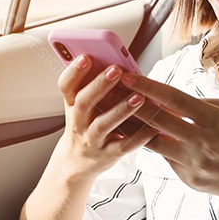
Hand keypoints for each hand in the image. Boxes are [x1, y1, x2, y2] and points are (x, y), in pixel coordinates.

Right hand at [55, 55, 157, 178]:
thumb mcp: (82, 106)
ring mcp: (92, 140)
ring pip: (103, 124)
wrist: (76, 162)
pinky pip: (122, 146)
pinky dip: (138, 137)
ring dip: (121, 110)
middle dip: (99, 85)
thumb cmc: (86, 125)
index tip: (86, 57)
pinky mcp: (107, 155)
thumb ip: (95, 86)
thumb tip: (119, 62)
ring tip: (139, 97)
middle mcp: (78, 122)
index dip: (74, 72)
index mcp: (72, 105)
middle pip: (83, 102)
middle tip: (116, 69)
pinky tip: (152, 127)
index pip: (66, 86)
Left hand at [122, 73, 218, 204]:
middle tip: (108, 89)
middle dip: (130, 103)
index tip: (128, 76)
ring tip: (110, 112)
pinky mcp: (186, 178)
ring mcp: (192, 163)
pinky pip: (163, 156)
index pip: (175, 100)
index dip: (149, 87)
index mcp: (215, 120)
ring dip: (130, 126)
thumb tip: (172, 97)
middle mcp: (202, 142)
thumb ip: (203, 103)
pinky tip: (129, 133)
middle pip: (158, 120)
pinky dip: (146, 144)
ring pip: (153, 142)